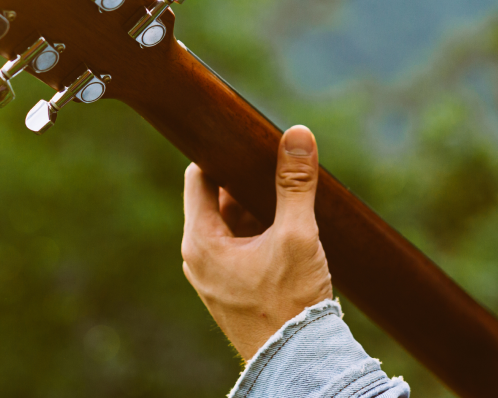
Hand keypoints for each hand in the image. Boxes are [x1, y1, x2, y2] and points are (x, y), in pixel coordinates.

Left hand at [181, 125, 333, 360]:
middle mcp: (199, 257)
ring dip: (257, 204)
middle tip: (277, 161)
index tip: (245, 136)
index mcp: (201, 241)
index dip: (220, 151)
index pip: (199, 176)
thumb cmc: (291, 303)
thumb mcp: (297, 235)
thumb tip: (297, 136)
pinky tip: (290, 224)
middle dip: (246, 178)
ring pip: (231, 221)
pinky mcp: (233, 287)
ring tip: (289, 192)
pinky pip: (241, 244)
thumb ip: (295, 183)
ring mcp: (215, 275)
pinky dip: (261, 228)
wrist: (299, 362)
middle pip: (217, 197)